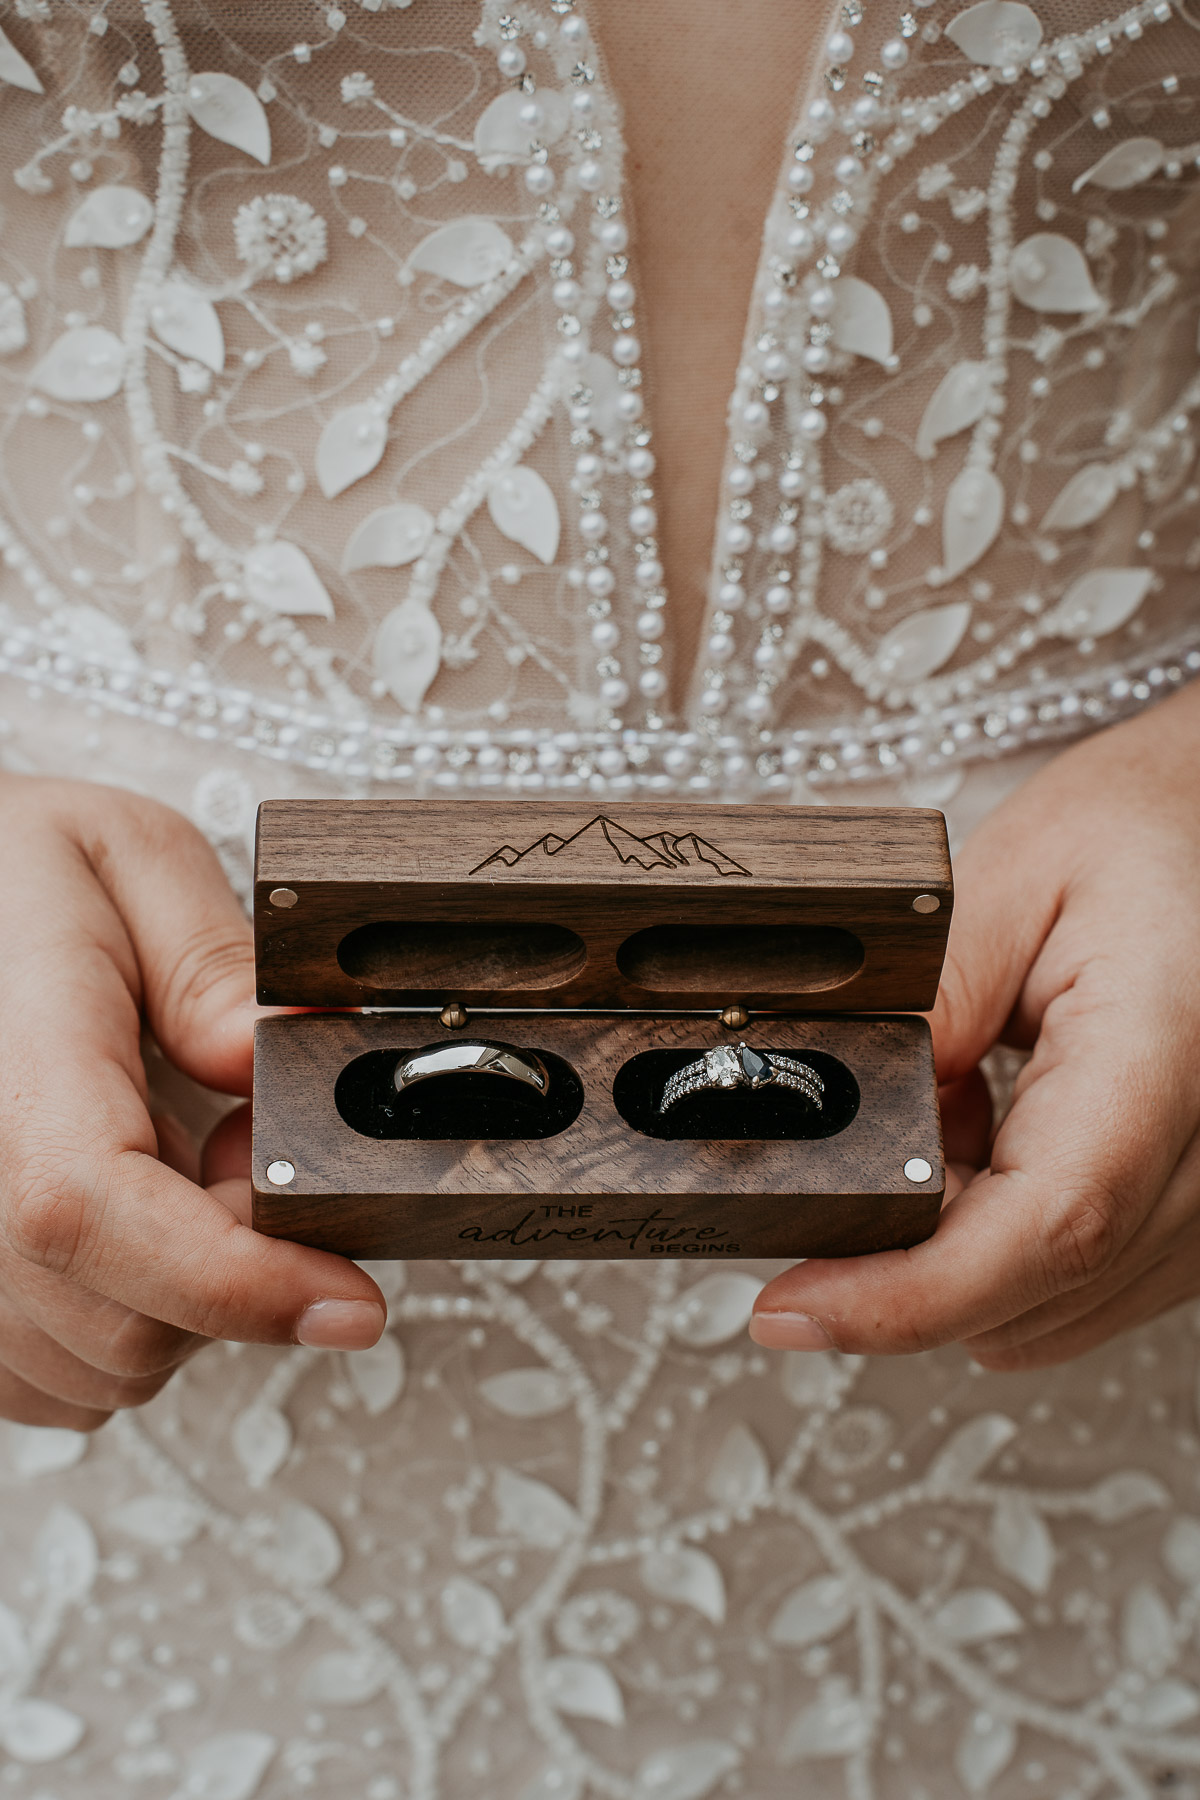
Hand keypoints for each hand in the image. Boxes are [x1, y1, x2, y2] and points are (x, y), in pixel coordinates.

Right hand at [0, 776, 385, 1429]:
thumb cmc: (13, 878)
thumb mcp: (123, 856)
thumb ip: (208, 961)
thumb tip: (272, 1050)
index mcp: (7, 1063)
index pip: (89, 1210)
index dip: (234, 1281)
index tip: (351, 1300)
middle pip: (117, 1320)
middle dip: (238, 1273)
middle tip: (242, 1152)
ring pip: (100, 1368)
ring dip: (183, 1302)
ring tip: (170, 1166)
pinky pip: (56, 1379)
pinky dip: (125, 1324)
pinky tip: (129, 1222)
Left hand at [750, 679, 1199, 1367]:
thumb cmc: (1147, 829)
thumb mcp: (1010, 875)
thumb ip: (930, 999)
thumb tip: (847, 1114)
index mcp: (1169, 1055)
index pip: (1049, 1224)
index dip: (908, 1293)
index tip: (794, 1305)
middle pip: (1038, 1290)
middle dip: (904, 1263)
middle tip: (840, 1165)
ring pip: (1056, 1308)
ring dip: (959, 1251)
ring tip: (946, 1115)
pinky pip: (1088, 1284)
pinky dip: (1009, 1241)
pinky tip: (995, 1140)